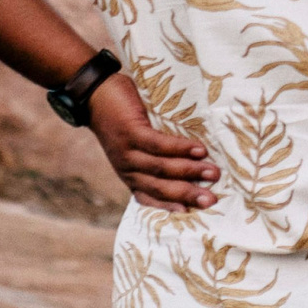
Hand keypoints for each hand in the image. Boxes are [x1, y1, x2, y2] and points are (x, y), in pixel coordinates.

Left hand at [86, 74, 218, 210]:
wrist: (94, 94)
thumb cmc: (122, 119)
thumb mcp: (134, 146)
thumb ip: (154, 157)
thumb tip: (192, 162)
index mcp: (130, 175)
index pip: (150, 197)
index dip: (171, 206)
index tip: (194, 213)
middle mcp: (127, 169)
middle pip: (160, 188)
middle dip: (188, 194)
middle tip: (211, 200)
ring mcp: (127, 152)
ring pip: (161, 168)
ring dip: (190, 171)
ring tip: (213, 172)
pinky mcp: (131, 133)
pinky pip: (159, 145)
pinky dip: (180, 149)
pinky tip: (199, 149)